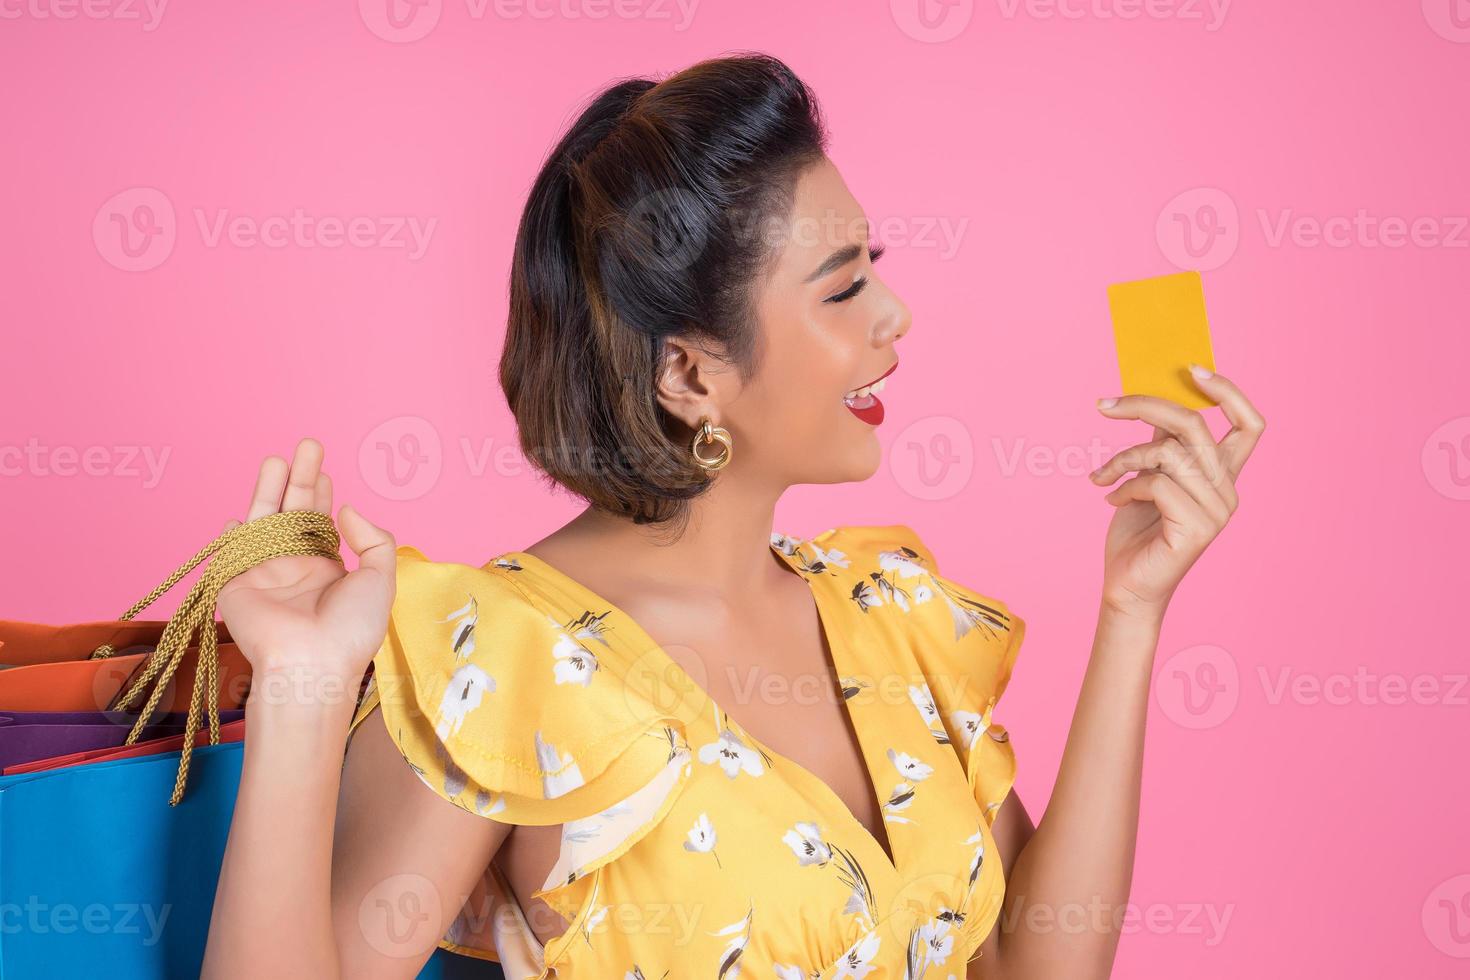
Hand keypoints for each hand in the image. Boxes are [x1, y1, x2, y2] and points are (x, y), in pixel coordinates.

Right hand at [215, 438, 396, 680]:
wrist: (311, 664)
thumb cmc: (351, 628)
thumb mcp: (381, 579)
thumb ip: (373, 539)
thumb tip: (347, 508)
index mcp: (327, 569)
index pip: (320, 522)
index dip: (321, 494)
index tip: (324, 469)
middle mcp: (294, 568)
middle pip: (292, 513)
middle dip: (299, 480)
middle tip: (307, 446)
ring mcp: (264, 575)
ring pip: (264, 522)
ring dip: (268, 490)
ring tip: (277, 459)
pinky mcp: (235, 585)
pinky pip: (232, 553)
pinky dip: (233, 535)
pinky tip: (238, 517)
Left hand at [1088, 367, 1264, 620]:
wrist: (1126, 585)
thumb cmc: (1137, 530)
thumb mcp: (1150, 474)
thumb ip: (1163, 440)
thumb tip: (1157, 396)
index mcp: (1223, 475)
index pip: (1250, 424)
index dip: (1228, 391)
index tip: (1191, 369)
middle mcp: (1228, 491)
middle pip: (1196, 425)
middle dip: (1145, 406)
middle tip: (1104, 406)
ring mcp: (1217, 512)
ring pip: (1169, 452)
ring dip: (1125, 456)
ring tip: (1104, 474)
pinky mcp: (1197, 529)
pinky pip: (1157, 483)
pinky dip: (1125, 485)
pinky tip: (1111, 499)